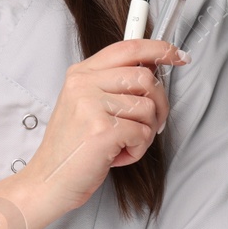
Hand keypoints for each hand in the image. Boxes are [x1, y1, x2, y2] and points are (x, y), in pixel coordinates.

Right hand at [17, 37, 186, 215]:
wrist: (49, 180)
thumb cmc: (72, 148)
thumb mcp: (85, 105)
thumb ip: (113, 84)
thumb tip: (152, 70)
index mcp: (81, 73)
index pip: (128, 47)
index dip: (159, 49)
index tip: (178, 56)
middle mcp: (83, 83)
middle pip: (145, 77)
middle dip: (159, 104)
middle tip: (149, 124)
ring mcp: (91, 105)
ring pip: (148, 108)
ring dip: (145, 133)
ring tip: (122, 144)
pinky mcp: (102, 129)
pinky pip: (143, 133)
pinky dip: (137, 150)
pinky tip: (116, 155)